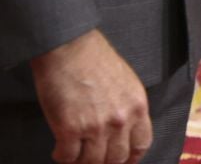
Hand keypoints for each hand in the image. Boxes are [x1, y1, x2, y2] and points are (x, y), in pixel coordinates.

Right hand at [30, 29, 150, 163]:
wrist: (69, 47)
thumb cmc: (94, 59)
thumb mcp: (125, 81)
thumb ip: (127, 106)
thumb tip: (121, 129)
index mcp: (137, 106)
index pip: (141, 144)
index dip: (131, 158)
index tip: (123, 162)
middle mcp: (120, 120)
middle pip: (116, 158)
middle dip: (104, 163)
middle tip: (93, 161)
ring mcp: (95, 127)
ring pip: (91, 162)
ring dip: (82, 162)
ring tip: (75, 155)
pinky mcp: (70, 129)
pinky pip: (67, 156)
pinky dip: (62, 157)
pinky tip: (59, 150)